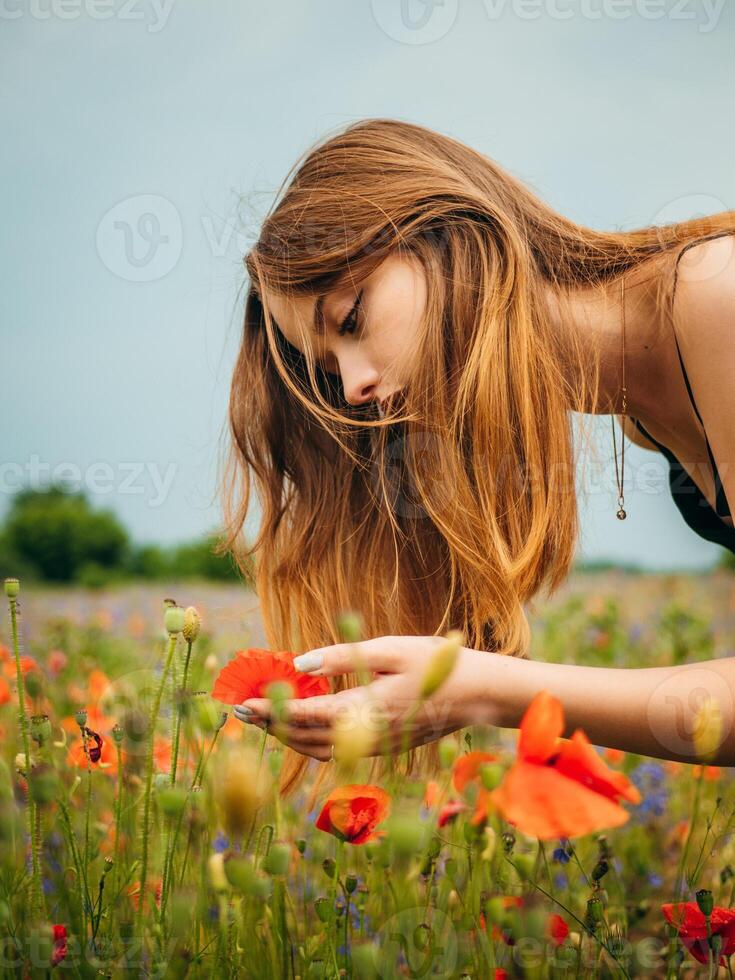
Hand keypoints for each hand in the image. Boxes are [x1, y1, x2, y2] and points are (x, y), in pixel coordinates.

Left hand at [233, 635, 506, 761]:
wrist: (478, 695)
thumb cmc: (436, 664)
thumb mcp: (389, 649)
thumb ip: (341, 657)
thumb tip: (299, 665)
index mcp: (364, 710)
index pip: (303, 715)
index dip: (268, 711)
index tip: (241, 704)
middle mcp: (366, 735)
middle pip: (304, 738)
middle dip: (270, 726)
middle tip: (241, 711)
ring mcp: (375, 746)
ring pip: (318, 749)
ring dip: (288, 735)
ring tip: (264, 718)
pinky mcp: (383, 746)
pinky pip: (337, 749)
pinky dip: (312, 738)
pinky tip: (304, 722)